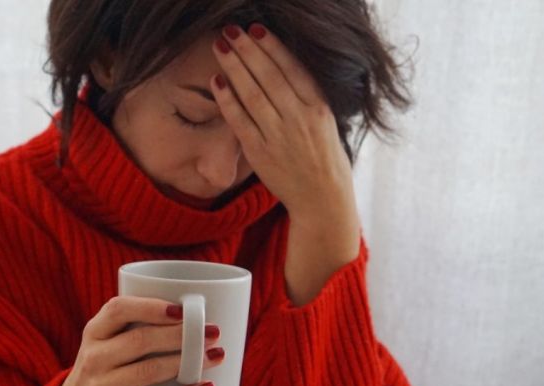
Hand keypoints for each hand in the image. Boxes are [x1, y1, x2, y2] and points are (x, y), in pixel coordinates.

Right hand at [55, 296, 223, 385]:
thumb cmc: (105, 368)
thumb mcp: (106, 342)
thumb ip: (136, 327)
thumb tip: (196, 315)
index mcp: (94, 331)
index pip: (118, 309)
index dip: (152, 307)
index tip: (182, 309)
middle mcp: (94, 357)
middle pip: (140, 340)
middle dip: (181, 335)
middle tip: (213, 332)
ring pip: (149, 371)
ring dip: (188, 362)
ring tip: (216, 356)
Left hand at [211, 23, 356, 225]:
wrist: (322, 199)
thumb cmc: (324, 159)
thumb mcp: (327, 121)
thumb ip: (307, 96)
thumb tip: (283, 67)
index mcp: (319, 107)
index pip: (292, 68)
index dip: (272, 47)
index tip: (256, 29)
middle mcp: (300, 119)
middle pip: (269, 76)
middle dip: (248, 50)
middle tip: (230, 31)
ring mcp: (279, 136)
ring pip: (252, 94)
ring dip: (234, 67)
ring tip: (220, 46)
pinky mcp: (260, 153)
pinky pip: (240, 122)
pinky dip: (227, 100)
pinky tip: (216, 82)